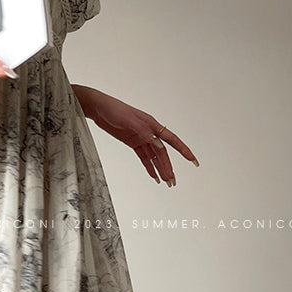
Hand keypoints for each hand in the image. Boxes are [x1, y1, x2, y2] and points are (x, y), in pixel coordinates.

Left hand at [82, 88, 198, 184]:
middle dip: (168, 167)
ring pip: (154, 157)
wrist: (99, 108)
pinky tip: (154, 177)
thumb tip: (158, 144)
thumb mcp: (129, 120)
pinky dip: (149, 167)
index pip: (172, 140)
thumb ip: (143, 132)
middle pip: (162, 153)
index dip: (184, 150)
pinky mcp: (133, 143)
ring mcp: (141, 138)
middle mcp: (149, 132)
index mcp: (152, 125)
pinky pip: (144, 157)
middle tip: (172, 181)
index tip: (193, 160)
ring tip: (166, 182)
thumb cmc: (114, 110)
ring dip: (160, 169)